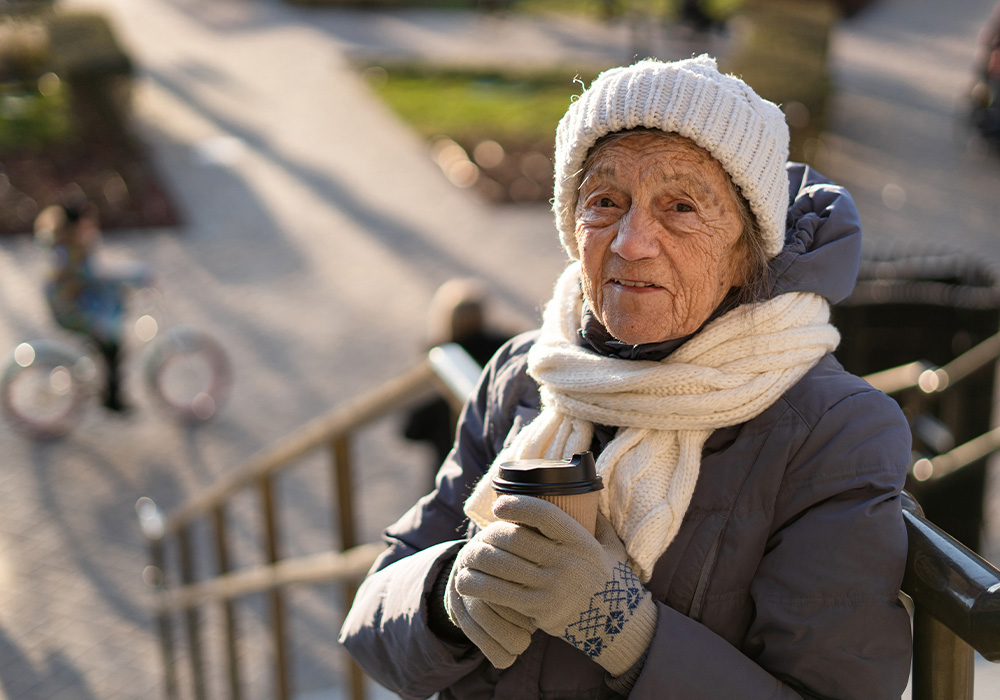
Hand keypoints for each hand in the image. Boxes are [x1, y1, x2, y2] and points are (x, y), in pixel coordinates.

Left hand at [454, 495, 657, 675]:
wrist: (618, 623)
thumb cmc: (610, 576)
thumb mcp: (610, 544)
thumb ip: (596, 519)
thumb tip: (580, 490)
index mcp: (581, 542)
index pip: (545, 515)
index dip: (518, 505)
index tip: (499, 505)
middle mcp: (565, 563)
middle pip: (514, 540)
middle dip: (491, 534)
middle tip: (483, 534)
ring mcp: (551, 588)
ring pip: (501, 566)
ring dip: (478, 558)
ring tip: (469, 555)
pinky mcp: (538, 610)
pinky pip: (498, 594)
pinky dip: (476, 585)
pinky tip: (465, 580)